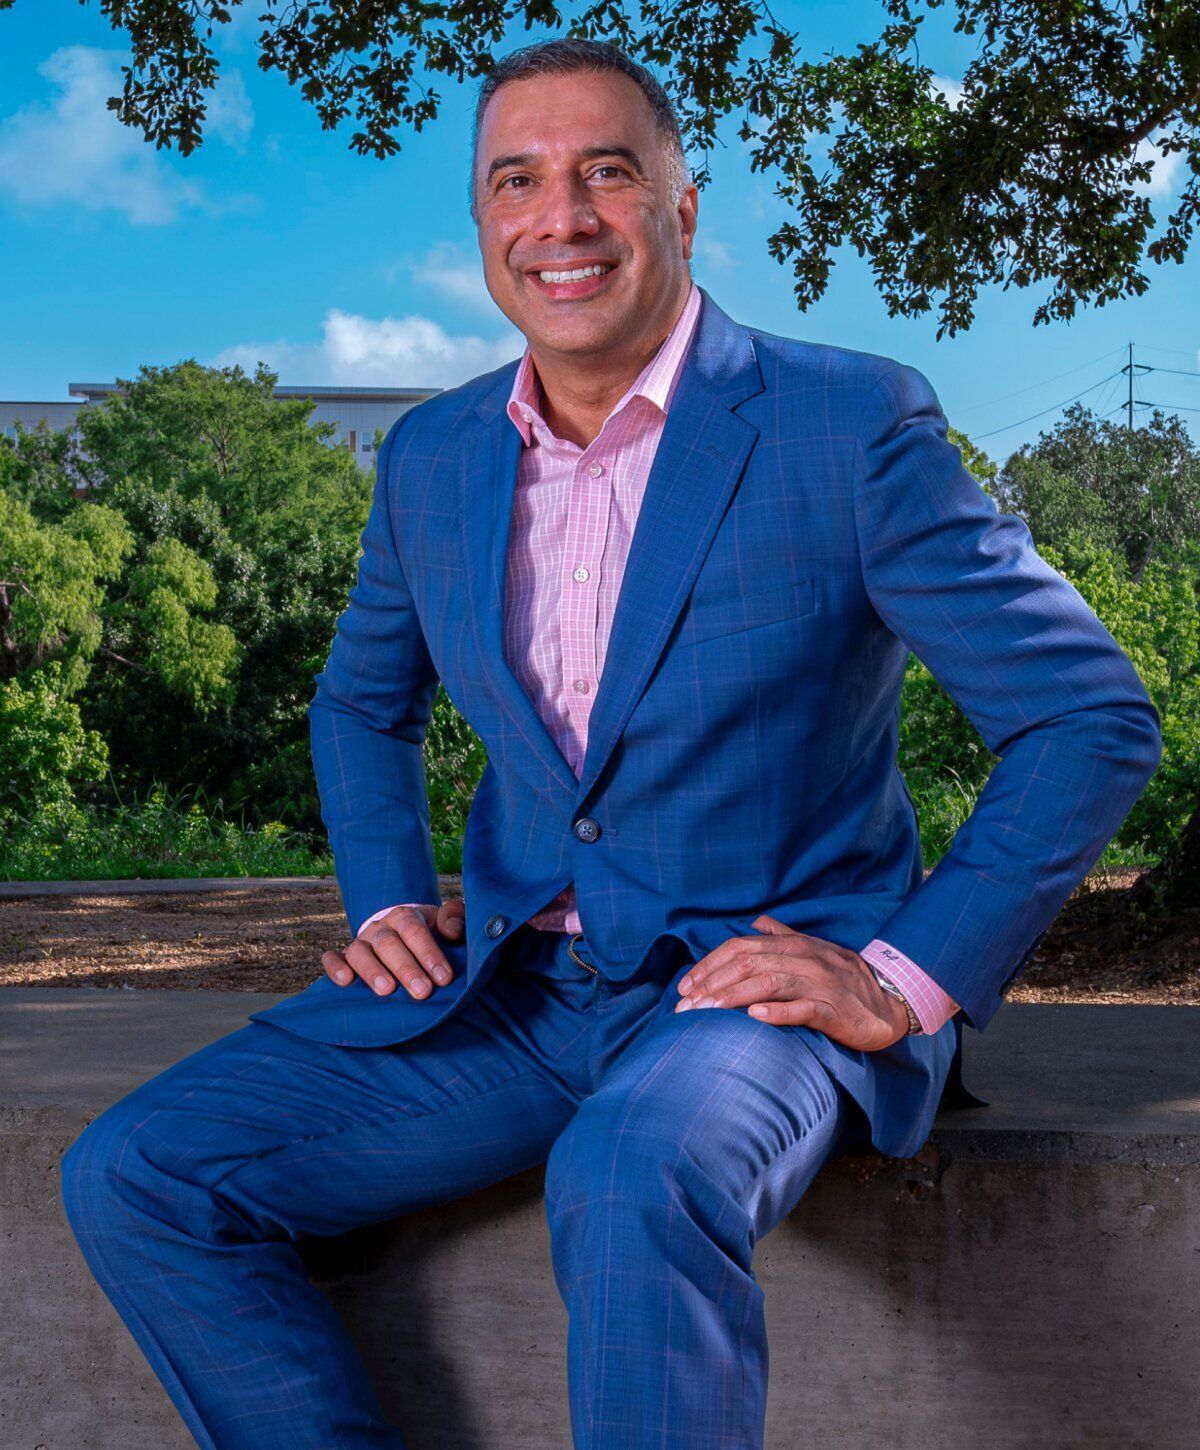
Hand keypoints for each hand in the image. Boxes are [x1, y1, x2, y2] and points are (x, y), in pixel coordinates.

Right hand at [322, 900, 465, 998]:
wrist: (404, 940)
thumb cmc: (432, 938)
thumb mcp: (447, 925)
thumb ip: (456, 920)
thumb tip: (451, 930)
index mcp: (406, 917)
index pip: (414, 929)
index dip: (429, 952)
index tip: (444, 978)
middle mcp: (380, 928)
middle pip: (388, 942)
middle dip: (406, 967)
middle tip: (423, 991)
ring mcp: (360, 942)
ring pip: (359, 951)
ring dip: (372, 970)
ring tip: (387, 990)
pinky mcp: (344, 958)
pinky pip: (332, 958)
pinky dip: (335, 967)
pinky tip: (345, 982)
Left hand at [674, 914, 910, 1050]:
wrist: (890, 999)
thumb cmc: (845, 977)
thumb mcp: (813, 949)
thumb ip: (782, 935)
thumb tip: (755, 922)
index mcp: (792, 945)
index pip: (740, 947)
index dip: (709, 965)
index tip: (684, 987)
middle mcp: (802, 958)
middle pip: (747, 964)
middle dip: (711, 984)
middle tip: (684, 1007)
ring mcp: (818, 983)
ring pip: (768, 983)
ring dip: (733, 997)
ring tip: (707, 1012)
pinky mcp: (833, 1010)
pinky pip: (803, 1009)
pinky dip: (777, 1012)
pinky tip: (754, 1018)